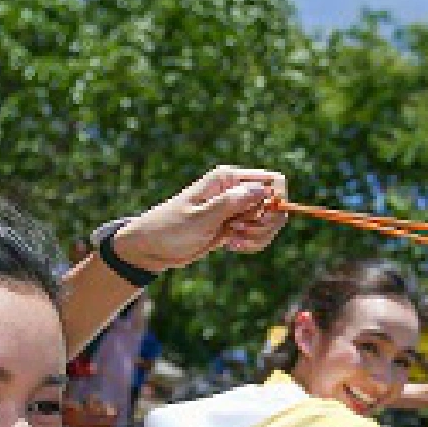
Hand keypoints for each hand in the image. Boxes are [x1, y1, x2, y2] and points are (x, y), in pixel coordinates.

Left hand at [111, 166, 287, 272]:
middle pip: (274, 203)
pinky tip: (231, 246)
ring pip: (269, 222)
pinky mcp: (235, 228)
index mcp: (228, 179)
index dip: (274, 200)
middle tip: (240, 231)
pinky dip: (252, 244)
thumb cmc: (171, 227)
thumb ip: (231, 203)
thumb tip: (262, 190)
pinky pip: (258, 235)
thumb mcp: (201, 216)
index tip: (258, 217)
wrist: (153, 247)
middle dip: (265, 223)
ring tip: (232, 240)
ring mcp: (237, 210)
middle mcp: (236, 191)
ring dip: (258, 236)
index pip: (270, 180)